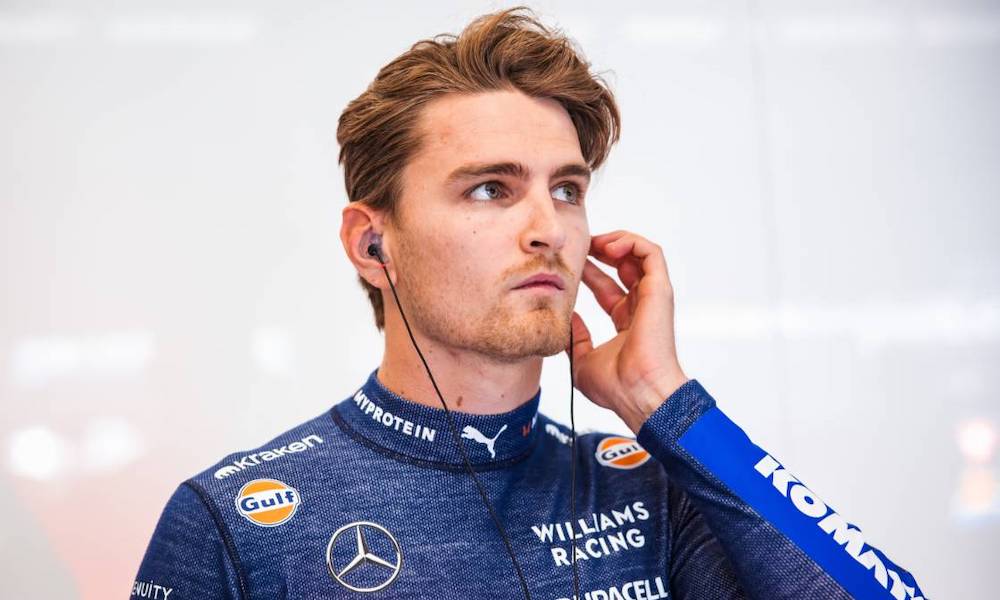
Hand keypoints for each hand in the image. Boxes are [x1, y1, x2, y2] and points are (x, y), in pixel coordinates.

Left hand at [567, 230, 689, 432]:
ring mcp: (653, 297)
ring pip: (639, 254)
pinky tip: (608, 246)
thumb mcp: (582, 361)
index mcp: (626, 322)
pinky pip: (651, 253)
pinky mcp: (660, 290)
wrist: (638, 393)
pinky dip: (631, 242)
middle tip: (580, 245)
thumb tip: (567, 319)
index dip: (589, 271)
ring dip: (616, 241)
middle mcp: (641, 307)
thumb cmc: (616, 387)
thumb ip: (574, 339)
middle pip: (622, 267)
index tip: (570, 264)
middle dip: (601, 250)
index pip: (607, 287)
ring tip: (595, 243)